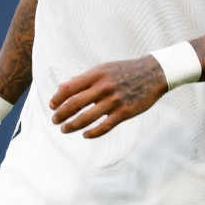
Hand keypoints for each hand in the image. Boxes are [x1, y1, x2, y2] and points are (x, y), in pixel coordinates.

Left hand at [49, 55, 168, 137]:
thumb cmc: (124, 71)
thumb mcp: (103, 69)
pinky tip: (85, 135)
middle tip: (54, 121)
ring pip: (87, 118)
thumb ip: (83, 79)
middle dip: (61, 114)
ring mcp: (114, 101)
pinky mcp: (124, 112)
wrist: (153, 73)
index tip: (52, 106)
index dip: (57, 98)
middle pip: (75, 104)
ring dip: (72, 126)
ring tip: (64, 129)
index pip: (69, 88)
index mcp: (96, 75)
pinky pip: (104, 126)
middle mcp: (103, 87)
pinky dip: (92, 133)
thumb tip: (62, 88)